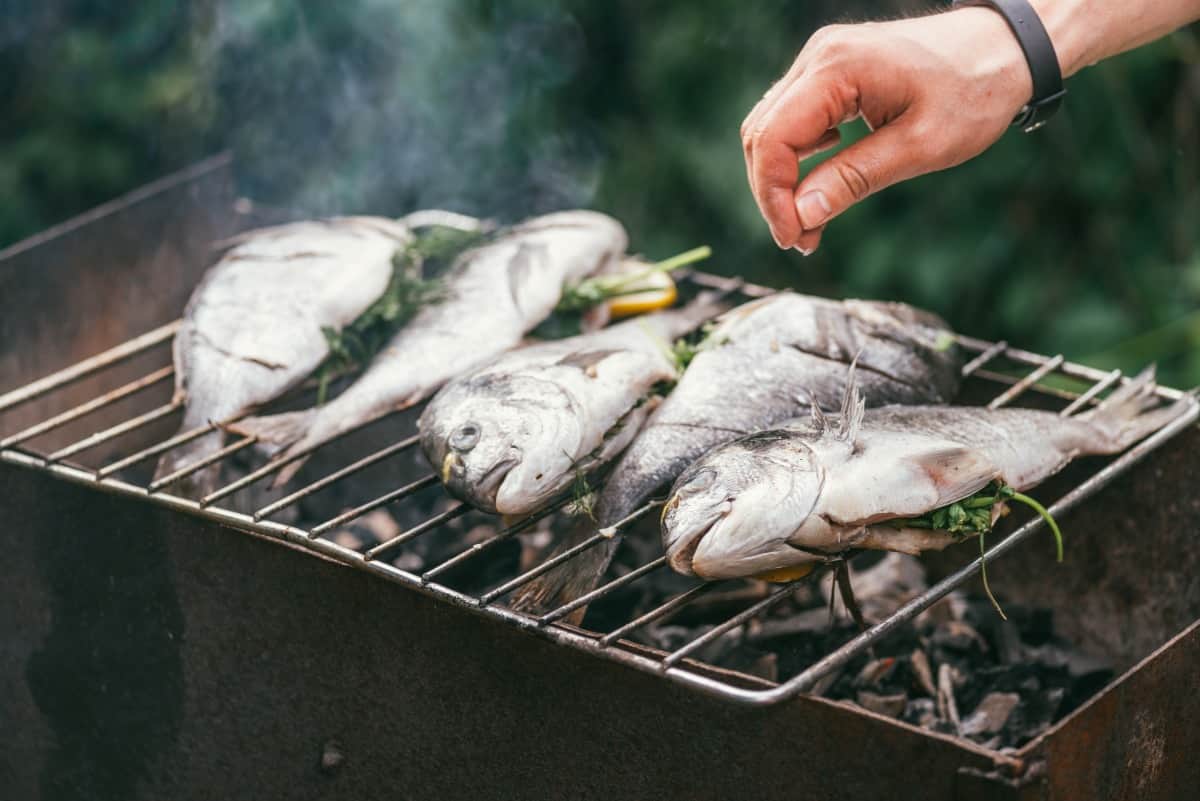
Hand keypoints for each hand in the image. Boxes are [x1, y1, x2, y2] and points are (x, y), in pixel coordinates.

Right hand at [741, 8, 1034, 252]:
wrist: (1006, 47)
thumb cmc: (975, 90)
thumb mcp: (920, 146)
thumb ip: (854, 179)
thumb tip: (801, 215)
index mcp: (837, 68)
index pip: (772, 138)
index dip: (772, 196)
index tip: (793, 238)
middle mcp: (819, 57)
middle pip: (762, 134)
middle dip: (773, 193)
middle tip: (801, 240)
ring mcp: (822, 61)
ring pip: (772, 128)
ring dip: (782, 180)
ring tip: (811, 223)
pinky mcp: (831, 71)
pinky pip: (793, 118)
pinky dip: (797, 158)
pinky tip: (821, 183)